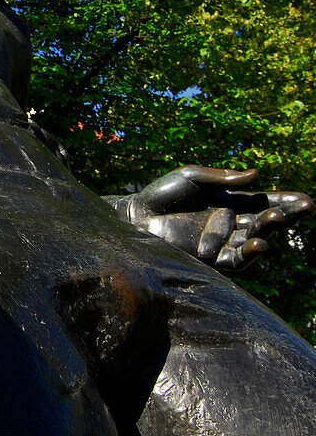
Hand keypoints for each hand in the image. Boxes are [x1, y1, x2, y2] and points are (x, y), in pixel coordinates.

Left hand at [118, 165, 313, 269]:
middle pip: (265, 219)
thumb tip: (258, 176)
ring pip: (254, 238)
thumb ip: (224, 178)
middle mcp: (229, 222)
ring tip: (280, 218)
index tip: (308, 200)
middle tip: (307, 208)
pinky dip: (251, 253)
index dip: (286, 200)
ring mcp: (221, 241)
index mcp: (229, 200)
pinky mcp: (209, 258)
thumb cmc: (163, 192)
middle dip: (286, 213)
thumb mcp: (192, 176)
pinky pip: (236, 259)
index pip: (263, 200)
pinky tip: (261, 244)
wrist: (136, 215)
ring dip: (269, 230)